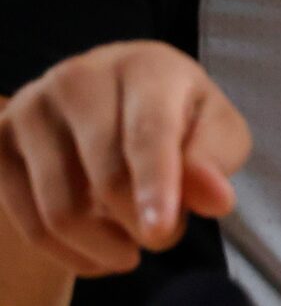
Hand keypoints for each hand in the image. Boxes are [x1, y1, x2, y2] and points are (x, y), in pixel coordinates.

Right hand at [0, 44, 251, 278]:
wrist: (111, 104)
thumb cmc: (175, 117)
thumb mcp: (214, 131)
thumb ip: (214, 162)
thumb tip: (215, 199)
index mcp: (145, 65)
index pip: (148, 132)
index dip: (156, 185)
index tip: (161, 232)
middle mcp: (81, 77)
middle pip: (105, 177)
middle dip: (138, 223)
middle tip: (162, 237)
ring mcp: (33, 108)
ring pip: (61, 209)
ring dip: (102, 245)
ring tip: (130, 246)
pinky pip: (28, 224)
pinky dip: (67, 252)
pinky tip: (95, 249)